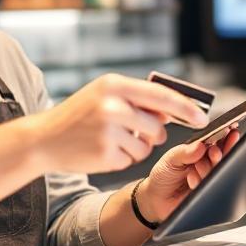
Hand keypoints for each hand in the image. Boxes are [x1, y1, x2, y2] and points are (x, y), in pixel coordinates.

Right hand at [26, 74, 208, 174]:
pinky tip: (103, 150)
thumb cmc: (78, 114)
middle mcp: (112, 106)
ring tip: (111, 138)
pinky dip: (122, 158)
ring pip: (146, 146)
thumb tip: (173, 109)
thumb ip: (138, 99)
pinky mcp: (106, 155)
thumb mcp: (104, 94)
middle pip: (157, 126)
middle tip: (132, 130)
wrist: (43, 138)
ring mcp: (108, 131)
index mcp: (114, 85)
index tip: (201, 117)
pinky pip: (132, 160)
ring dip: (136, 146)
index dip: (185, 108)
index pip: (161, 95)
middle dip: (153, 132)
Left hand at [134, 128, 241, 223]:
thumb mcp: (171, 158)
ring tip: (196, 167)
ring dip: (208, 169)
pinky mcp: (207, 194)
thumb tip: (200, 145)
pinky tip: (191, 180)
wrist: (156, 198)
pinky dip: (200, 182)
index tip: (228, 133)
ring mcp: (209, 180)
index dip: (226, 138)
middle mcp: (208, 165)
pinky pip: (211, 188)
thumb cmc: (164, 175)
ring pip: (218, 173)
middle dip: (220, 154)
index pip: (219, 143)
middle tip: (214, 151)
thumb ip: (185, 152)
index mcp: (202, 152)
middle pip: (223, 158)